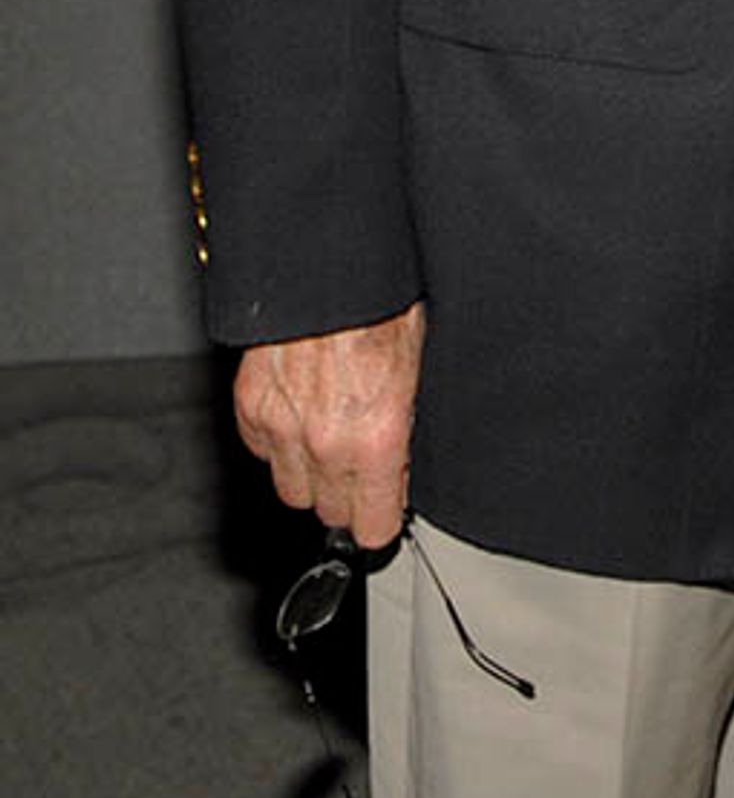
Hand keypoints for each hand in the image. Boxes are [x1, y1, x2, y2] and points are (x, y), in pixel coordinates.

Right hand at [233, 300, 425, 547]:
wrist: (329, 270)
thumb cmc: (382, 302)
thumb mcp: (419, 368)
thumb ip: (406, 425)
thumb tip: (404, 460)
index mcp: (376, 438)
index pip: (372, 527)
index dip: (381, 519)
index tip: (384, 511)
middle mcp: (326, 442)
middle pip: (330, 512)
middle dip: (348, 496)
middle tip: (362, 467)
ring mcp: (283, 427)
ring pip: (292, 489)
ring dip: (310, 474)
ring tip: (330, 442)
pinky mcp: (251, 406)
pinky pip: (262, 451)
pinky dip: (279, 442)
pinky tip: (301, 415)